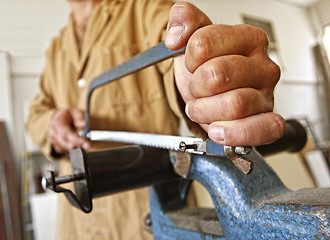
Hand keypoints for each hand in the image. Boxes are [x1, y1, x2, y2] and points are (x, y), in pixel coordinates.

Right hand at [49, 108, 90, 154]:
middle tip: (88, 146)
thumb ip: (80, 117)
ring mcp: (53, 140)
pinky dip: (71, 149)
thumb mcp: (75, 112)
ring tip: (84, 144)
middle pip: (65, 142)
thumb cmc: (68, 115)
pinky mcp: (56, 145)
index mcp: (57, 122)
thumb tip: (83, 124)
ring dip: (75, 148)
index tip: (86, 143)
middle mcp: (53, 132)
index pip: (66, 133)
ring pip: (64, 148)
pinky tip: (76, 144)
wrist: (59, 118)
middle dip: (77, 145)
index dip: (76, 139)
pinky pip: (64, 151)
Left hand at [165, 2, 284, 145]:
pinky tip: (218, 130)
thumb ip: (184, 19)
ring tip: (205, 107)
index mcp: (249, 39)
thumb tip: (176, 35)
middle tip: (199, 88)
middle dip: (196, 86)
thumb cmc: (207, 67)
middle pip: (217, 75)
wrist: (213, 93)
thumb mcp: (193, 38)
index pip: (203, 44)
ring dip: (206, 110)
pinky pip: (261, 130)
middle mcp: (263, 67)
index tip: (193, 62)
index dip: (189, 58)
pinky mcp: (268, 122)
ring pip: (233, 105)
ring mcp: (267, 95)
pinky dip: (234, 133)